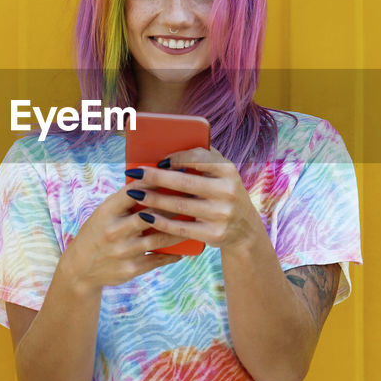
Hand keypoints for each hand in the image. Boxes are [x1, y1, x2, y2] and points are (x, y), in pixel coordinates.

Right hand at [58, 184, 189, 292]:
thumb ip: (125, 202)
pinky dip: (173, 254)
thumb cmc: (98, 234)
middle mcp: (114, 231)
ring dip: (180, 229)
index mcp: (106, 212)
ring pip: (160, 237)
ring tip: (195, 221)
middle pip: (151, 214)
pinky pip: (158, 259)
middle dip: (173, 205)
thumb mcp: (103, 214)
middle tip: (193, 196)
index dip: (155, 182)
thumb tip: (154, 181)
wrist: (80, 269)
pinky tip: (185, 248)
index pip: (133, 192)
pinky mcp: (131, 269)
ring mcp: (123, 251)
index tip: (174, 174)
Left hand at [125, 146, 266, 251]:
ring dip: (153, 200)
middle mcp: (228, 191)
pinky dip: (161, 222)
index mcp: (228, 170)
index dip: (177, 158)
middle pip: (185, 182)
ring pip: (180, 206)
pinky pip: (181, 228)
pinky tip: (146, 217)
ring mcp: (222, 214)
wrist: (246, 231)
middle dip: (155, 178)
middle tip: (134, 174)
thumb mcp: (223, 174)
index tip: (158, 160)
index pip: (200, 158)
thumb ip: (204, 159)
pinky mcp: (214, 234)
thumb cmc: (224, 194)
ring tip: (134, 194)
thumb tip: (168, 146)